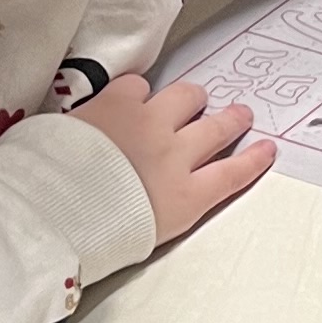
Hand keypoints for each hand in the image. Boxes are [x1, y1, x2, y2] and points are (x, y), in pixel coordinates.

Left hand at [78, 69, 275, 246]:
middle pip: (217, 130)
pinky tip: (137, 95)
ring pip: (186, 98)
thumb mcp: (140, 237)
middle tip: (241, 114)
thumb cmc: (92, 235)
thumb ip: (161, 210)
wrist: (54, 211)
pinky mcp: (118, 103)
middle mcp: (175, 156)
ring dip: (192, 98)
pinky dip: (141, 91)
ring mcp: (148, 124)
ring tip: (193, 98)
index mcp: (183, 198)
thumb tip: (159, 200)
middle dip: (234, 120)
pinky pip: (140, 85)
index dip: (253, 160)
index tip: (268, 149)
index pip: (231, 175)